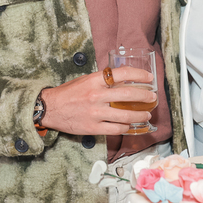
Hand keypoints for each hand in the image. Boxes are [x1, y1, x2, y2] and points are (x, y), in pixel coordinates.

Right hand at [39, 66, 156, 135]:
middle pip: (128, 95)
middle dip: (145, 97)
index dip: (139, 75)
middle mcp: (96, 96)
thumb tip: (123, 80)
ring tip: (146, 114)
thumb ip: (103, 81)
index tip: (149, 78)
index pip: (122, 73)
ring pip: (125, 115)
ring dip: (140, 115)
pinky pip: (116, 129)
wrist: (50, 108)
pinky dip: (126, 127)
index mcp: (94, 80)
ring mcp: (95, 113)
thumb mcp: (85, 80)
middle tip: (152, 98)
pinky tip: (130, 125)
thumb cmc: (68, 93)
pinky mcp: (93, 127)